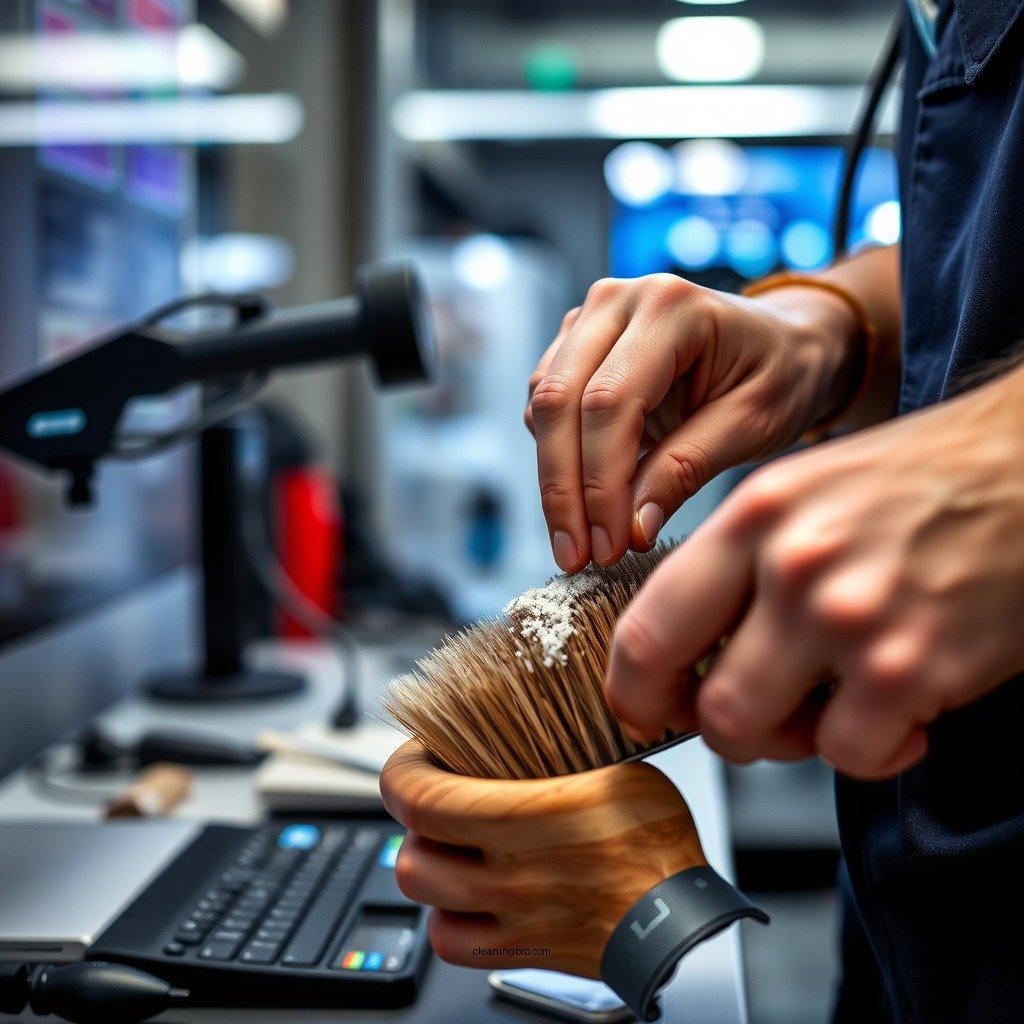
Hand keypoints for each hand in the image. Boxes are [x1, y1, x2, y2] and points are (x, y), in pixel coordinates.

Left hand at [378, 740, 704, 976]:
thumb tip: (544, 703)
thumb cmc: (658, 842)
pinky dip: (446, 917)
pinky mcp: (520, 951)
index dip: (401, 774)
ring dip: (427, 866)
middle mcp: (510, 872)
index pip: (423, 799)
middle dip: (412, 821)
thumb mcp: (621, 768)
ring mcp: (511, 916)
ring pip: (425, 898)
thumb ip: (571, 745)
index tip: (413, 758)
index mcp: (528, 818)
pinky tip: (465, 895)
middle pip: (412, 853)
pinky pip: (451, 943)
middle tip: (431, 799)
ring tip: (444, 844)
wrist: (682, 925)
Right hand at [524, 273, 858, 570]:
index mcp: (671, 308)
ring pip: (543, 407)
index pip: (610, 402)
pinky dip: (558, 461)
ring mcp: (589, 319)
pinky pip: (546, 409)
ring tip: (581, 542)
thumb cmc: (779, 377)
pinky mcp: (574, 346)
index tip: (608, 547)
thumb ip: (687, 469)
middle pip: (559, 402)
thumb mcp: (753, 425)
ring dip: (555, 481)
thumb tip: (630, 529)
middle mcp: (617, 301)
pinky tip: (587, 502)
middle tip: (576, 556)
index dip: (601, 484)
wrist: (782, 344)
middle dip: (563, 490)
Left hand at [605, 369, 1023, 779]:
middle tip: (741, 724)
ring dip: (787, 743)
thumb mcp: (802, 493)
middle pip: (696, 700)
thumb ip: (738, 565)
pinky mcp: (912, 665)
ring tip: (830, 710)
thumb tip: (685, 645)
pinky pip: (849, 755)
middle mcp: (790, 564)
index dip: (631, 689)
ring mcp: (849, 616)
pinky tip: (900, 716)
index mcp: (751, 517)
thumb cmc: (916, 484)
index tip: (641, 707)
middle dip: (708, 729)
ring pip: (756, 734)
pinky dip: (870, 752)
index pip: (647, 626)